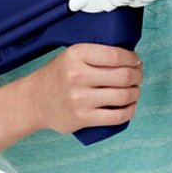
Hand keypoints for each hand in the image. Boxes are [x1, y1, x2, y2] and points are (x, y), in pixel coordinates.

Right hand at [23, 44, 142, 134]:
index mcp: (76, 55)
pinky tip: (130, 106)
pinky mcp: (83, 119)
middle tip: (137, 76)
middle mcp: (78, 76)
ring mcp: (80, 99)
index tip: (136, 61)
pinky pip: (117, 116)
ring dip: (135, 93)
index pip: (116, 55)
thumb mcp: (72, 55)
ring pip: (124, 96)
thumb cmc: (58, 76)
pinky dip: (130, 111)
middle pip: (123, 76)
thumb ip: (96, 54)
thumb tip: (131, 58)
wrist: (34, 101)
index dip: (133, 59)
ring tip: (134, 90)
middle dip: (137, 76)